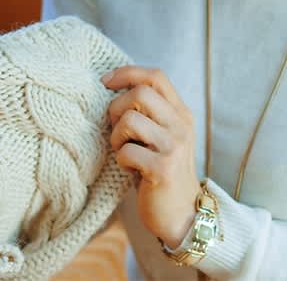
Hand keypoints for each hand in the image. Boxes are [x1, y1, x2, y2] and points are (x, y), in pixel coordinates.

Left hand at [103, 66, 199, 247]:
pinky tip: (130, 170)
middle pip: (140, 93)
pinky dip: (121, 160)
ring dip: (116, 137)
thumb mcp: (162, 135)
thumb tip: (111, 88)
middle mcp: (181, 125)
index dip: (127, 73)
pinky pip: (126, 152)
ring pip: (130, 121)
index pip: (155, 76)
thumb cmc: (161, 170)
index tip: (105, 82)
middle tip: (116, 130)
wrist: (181, 214)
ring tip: (123, 151)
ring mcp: (174, 146)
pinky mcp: (163, 168)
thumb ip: (149, 112)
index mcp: (180, 112)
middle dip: (116, 109)